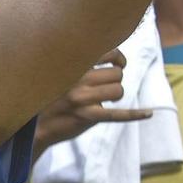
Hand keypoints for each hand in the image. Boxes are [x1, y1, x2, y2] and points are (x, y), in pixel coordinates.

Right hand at [32, 50, 151, 150]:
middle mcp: (76, 80)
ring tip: (104, 101)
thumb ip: (79, 65)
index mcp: (71, 66)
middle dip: (115, 82)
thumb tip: (110, 56)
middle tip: (105, 90)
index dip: (118, 58)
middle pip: (116, 74)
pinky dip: (135, 114)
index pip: (107, 53)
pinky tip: (148, 113)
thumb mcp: (58, 76)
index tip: (119, 64)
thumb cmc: (48, 100)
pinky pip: (118, 114)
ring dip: (116, 96)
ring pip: (118, 91)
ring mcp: (81, 99)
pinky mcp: (86, 117)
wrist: (34, 129)